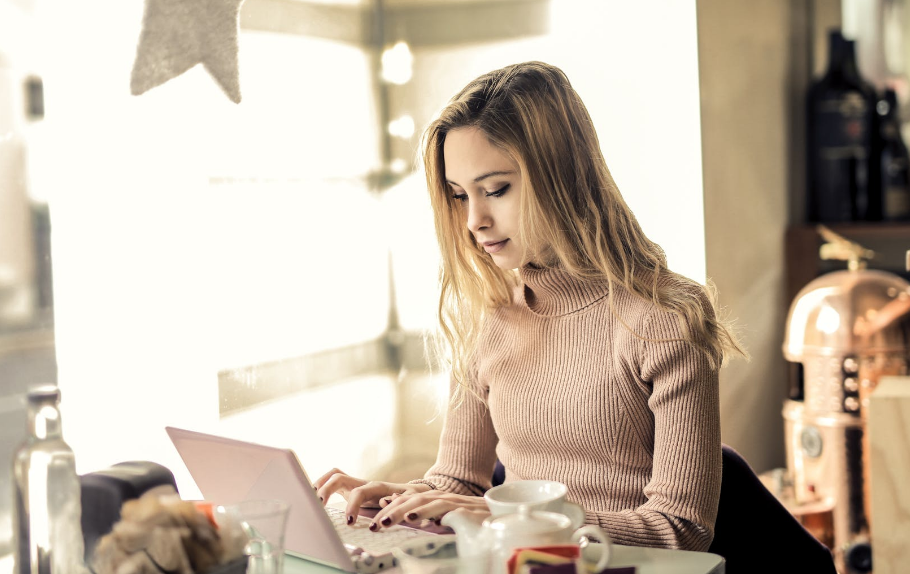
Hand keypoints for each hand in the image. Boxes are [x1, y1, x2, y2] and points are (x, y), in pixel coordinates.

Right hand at [313, 468, 432, 526]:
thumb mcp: (408, 501)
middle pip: (338, 476)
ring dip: (320, 484)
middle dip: (326, 490)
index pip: (359, 492)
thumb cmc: (408, 498)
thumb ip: (397, 502)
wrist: (410, 491)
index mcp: (376, 486)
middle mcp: (362, 482)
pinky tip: (314, 499)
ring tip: (310, 500)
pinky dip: (321, 487)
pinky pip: (332, 482)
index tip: (349, 522)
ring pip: (333, 475)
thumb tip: (385, 503)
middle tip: (319, 506)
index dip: (352, 506)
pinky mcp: (350, 488)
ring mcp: (355, 483)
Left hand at [371, 490, 489, 530]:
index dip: (390, 508)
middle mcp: (441, 497)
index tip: (375, 520)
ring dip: (401, 512)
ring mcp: (451, 502)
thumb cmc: (474, 518)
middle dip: (390, 512)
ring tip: (386, 522)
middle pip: (410, 501)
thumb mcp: (447, 518)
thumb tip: (414, 521)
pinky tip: (413, 519)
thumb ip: (431, 518)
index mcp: (435, 499)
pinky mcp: (462, 510)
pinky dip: (426, 514)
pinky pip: (441, 510)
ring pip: (421, 503)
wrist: (501, 514)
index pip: (407, 501)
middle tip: (375, 524)